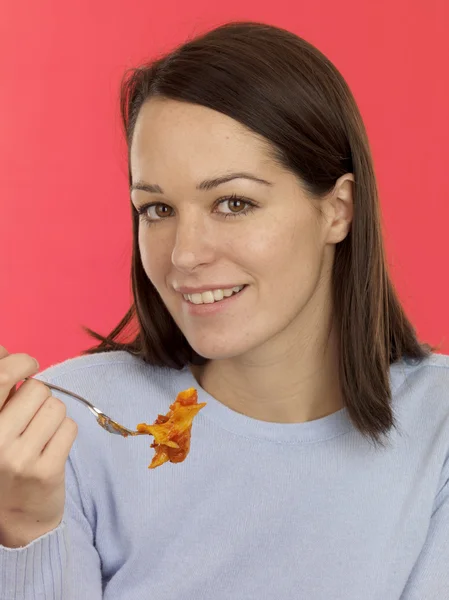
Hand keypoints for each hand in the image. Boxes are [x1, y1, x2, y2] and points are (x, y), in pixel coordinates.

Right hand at [0, 345, 77, 547]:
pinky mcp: (46, 470)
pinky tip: (51, 449)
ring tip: (40, 435)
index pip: (1, 376)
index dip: (20, 362)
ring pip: (56, 407)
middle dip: (38, 398)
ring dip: (53, 416)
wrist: (16, 521)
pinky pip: (69, 427)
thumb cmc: (4, 463)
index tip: (28, 363)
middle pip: (36, 389)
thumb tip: (8, 351)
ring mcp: (19, 458)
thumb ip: (0, 394)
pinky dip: (64, 433)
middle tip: (31, 417)